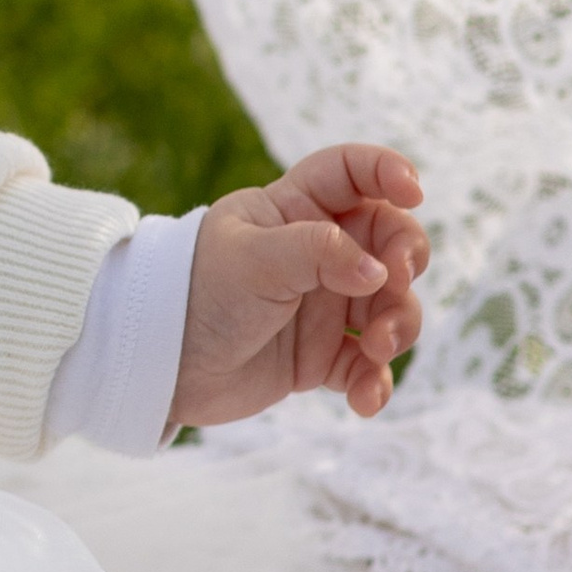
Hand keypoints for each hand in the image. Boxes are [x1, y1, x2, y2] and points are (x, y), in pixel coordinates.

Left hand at [169, 142, 426, 429]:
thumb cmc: (196, 290)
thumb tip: (380, 272)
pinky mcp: (320, 357)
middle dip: (405, 260)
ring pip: (390, 306)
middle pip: (389, 241)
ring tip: (377, 349)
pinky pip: (368, 367)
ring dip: (399, 325)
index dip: (386, 171)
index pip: (350, 172)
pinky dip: (375, 382)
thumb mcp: (253, 259)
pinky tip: (365, 399)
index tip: (414, 192)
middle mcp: (317, 253)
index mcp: (294, 209)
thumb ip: (319, 253)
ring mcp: (322, 305)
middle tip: (394, 282)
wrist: (158, 362)